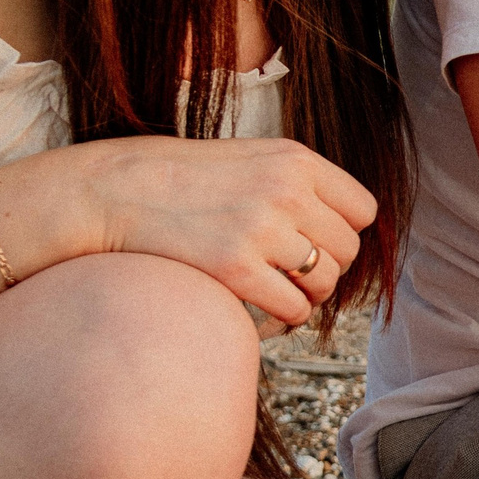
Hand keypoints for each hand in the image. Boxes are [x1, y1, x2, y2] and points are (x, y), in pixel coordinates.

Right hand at [65, 136, 378, 327]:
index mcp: (296, 160)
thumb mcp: (253, 160)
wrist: (115, 191)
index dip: (345, 232)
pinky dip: (286, 317)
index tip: (318, 243)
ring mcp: (262, 229)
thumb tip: (347, 231)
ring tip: (281, 292)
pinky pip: (293, 308)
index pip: (364, 210)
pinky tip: (264, 311)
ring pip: (325, 282)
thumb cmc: (184, 180)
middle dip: (327, 269)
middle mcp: (287, 190)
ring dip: (307, 296)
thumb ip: (299, 185)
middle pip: (348, 250)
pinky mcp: (235, 267)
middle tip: (295, 274)